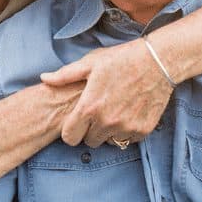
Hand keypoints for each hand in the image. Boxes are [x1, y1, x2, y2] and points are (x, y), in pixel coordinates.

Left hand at [40, 39, 173, 147]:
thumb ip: (65, 75)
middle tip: (97, 113)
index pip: (69, 137)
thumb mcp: (90, 63)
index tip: (77, 122)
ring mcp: (126, 128)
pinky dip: (126, 131)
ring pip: (108, 142)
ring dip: (108, 131)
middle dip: (90, 130)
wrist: (158, 61)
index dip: (71, 130)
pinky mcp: (142, 130)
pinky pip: (127, 140)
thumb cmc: (121, 59)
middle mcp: (106, 121)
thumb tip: (44, 78)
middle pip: (89, 142)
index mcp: (89, 107)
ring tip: (113, 111)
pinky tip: (128, 113)